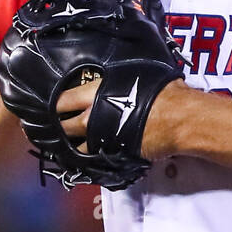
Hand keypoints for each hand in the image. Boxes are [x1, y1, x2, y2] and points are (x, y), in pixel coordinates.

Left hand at [57, 76, 185, 159]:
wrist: (178, 118)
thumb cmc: (162, 91)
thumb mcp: (136, 73)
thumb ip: (117, 78)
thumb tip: (116, 76)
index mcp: (94, 92)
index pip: (60, 100)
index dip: (54, 105)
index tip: (52, 108)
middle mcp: (92, 116)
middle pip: (63, 126)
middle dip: (59, 127)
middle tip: (58, 128)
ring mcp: (101, 139)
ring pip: (74, 147)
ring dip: (72, 146)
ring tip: (70, 145)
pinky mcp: (112, 155)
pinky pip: (94, 159)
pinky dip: (89, 158)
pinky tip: (90, 156)